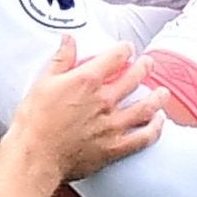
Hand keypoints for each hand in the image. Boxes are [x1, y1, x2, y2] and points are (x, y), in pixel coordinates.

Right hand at [9, 39, 163, 180]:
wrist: (35, 156)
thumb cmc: (34, 122)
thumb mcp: (43, 83)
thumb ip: (60, 60)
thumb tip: (68, 39)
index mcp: (87, 81)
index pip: (115, 56)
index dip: (124, 49)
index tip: (127, 48)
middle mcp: (104, 100)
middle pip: (134, 78)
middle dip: (144, 67)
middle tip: (148, 64)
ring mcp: (113, 125)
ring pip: (146, 107)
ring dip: (157, 97)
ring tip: (162, 92)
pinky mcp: (115, 148)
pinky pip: (143, 137)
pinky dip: (155, 129)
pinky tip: (159, 122)